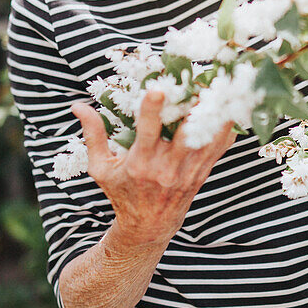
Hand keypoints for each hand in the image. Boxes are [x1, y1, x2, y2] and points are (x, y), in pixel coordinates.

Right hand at [71, 90, 236, 246]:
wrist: (147, 227)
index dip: (152, 111)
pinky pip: (219, 148)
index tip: (157, 89)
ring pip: (207, 139)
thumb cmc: (121, 192)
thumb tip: (78, 106)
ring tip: (218, 86)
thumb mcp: (101, 168)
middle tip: (199, 81)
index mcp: (140, 164)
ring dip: (214, 113)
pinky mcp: (201, 173)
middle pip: (185, 134)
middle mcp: (166, 168)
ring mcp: (187, 171)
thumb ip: (93, 135)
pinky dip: (226, 128)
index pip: (147, 133)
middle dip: (193, 108)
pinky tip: (230, 107)